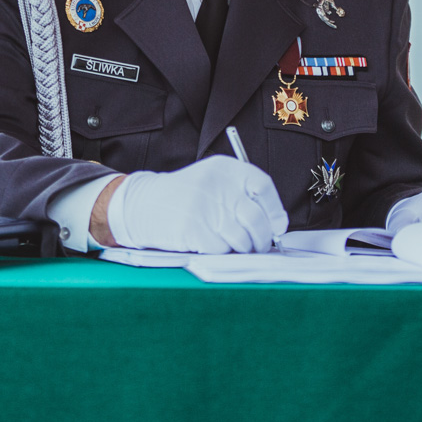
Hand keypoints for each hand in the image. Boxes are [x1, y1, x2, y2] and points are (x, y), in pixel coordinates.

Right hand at [108, 156, 288, 253]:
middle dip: (263, 238)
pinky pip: (222, 250)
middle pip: (256, 218)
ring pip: (242, 239)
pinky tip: (212, 244)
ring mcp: (203, 208)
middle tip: (261, 245)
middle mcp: (216, 185)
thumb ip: (243, 195)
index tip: (277, 225)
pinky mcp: (192, 230)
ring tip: (235, 245)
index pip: (262, 186)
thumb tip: (277, 224)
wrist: (144, 204)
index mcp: (224, 168)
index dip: (275, 210)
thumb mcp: (214, 181)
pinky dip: (222, 252)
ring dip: (244, 248)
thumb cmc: (185, 196)